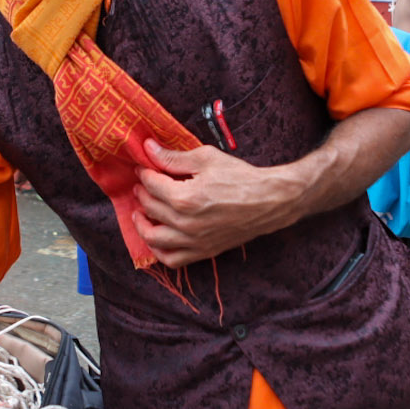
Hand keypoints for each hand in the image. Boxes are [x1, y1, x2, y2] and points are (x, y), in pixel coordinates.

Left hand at [130, 140, 299, 266]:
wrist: (268, 201)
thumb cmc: (240, 177)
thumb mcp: (206, 158)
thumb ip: (174, 157)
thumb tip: (148, 148)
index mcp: (185, 198)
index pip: (151, 185)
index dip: (144, 174)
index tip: (143, 169)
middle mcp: (185, 223)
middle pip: (150, 208)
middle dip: (142, 194)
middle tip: (142, 185)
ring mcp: (194, 241)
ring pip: (154, 239)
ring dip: (142, 225)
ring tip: (141, 213)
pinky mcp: (203, 251)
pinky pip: (172, 260)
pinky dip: (159, 251)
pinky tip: (157, 238)